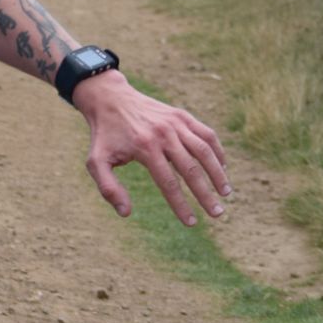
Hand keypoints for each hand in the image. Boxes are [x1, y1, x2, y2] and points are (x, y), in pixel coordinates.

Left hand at [74, 73, 229, 225]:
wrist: (109, 99)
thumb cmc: (104, 135)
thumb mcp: (96, 161)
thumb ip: (108, 188)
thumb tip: (126, 213)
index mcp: (144, 147)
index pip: (168, 183)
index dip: (181, 205)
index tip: (191, 223)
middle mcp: (163, 134)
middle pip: (191, 170)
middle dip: (206, 195)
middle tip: (217, 214)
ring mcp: (175, 123)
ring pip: (204, 151)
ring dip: (218, 173)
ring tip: (226, 193)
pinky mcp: (182, 115)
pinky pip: (206, 134)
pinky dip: (217, 151)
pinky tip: (222, 167)